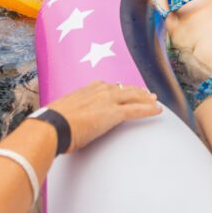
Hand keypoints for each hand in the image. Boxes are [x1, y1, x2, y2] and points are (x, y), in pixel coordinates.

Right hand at [47, 81, 161, 152]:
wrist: (53, 126)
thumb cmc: (53, 124)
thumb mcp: (63, 114)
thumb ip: (71, 115)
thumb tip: (67, 124)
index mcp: (88, 89)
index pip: (109, 86)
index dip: (120, 89)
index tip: (126, 90)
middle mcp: (100, 91)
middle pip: (124, 89)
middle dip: (137, 91)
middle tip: (148, 94)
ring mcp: (108, 100)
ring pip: (133, 97)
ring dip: (146, 99)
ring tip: (156, 101)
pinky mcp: (114, 113)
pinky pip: (136, 110)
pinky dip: (149, 110)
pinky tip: (158, 111)